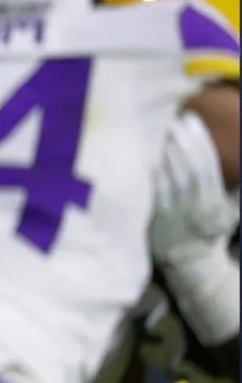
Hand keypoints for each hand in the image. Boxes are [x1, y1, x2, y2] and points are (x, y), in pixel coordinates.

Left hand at [151, 112, 237, 266]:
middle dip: (184, 142)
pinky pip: (155, 193)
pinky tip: (150, 157)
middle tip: (175, 120)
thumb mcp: (231, 213)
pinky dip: (153, 174)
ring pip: (173, 178)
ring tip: (164, 131)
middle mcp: (198, 208)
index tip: (193, 121)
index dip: (201, 142)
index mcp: (216, 203)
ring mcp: (177, 214)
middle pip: (191, 169)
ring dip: (168, 153)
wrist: (189, 261)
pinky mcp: (158, 219)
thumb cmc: (210, 230)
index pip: (208, 167)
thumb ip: (239, 192)